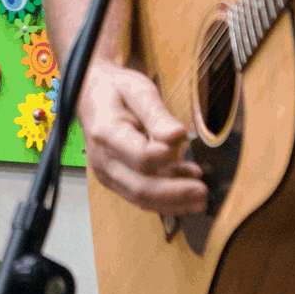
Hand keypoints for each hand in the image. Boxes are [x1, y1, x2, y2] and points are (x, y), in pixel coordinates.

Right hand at [77, 58, 204, 214]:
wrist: (92, 98)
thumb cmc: (116, 91)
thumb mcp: (138, 90)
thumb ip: (157, 114)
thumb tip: (177, 134)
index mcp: (106, 132)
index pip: (139, 155)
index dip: (164, 159)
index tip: (186, 153)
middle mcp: (103, 159)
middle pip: (141, 187)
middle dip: (175, 193)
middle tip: (202, 189)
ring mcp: (108, 173)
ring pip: (141, 199)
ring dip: (173, 203)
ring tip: (199, 199)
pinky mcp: (115, 182)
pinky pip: (140, 198)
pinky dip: (165, 200)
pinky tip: (185, 191)